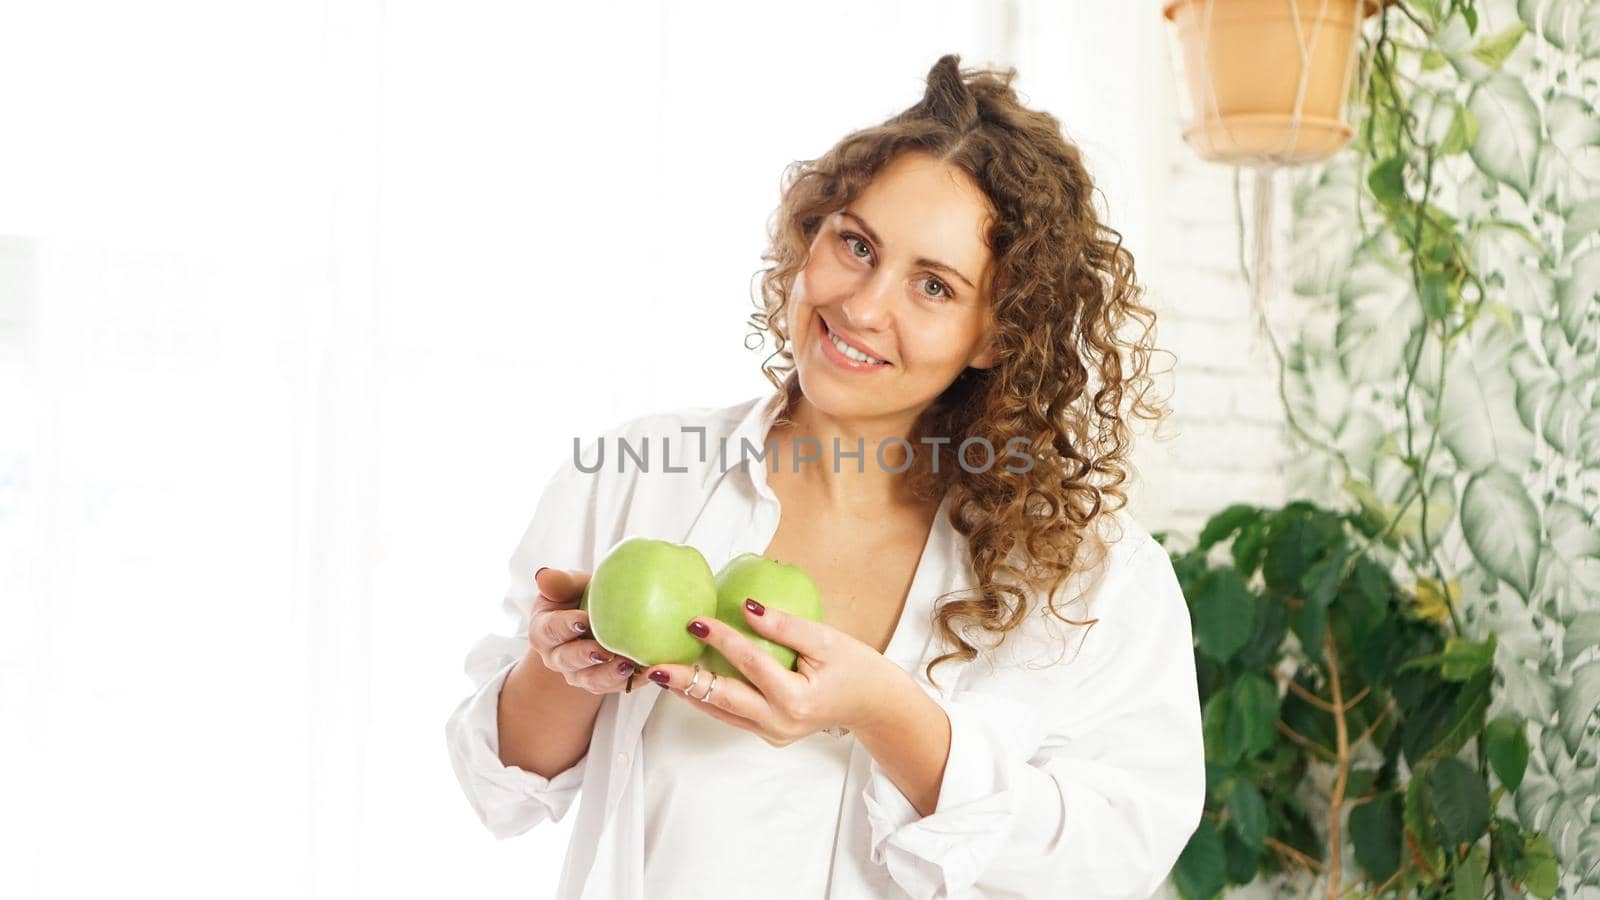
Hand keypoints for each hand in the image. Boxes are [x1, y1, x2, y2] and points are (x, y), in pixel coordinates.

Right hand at [527, 567, 640, 693]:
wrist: (595, 618)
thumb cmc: (580, 597)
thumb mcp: (570, 585)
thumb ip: (560, 582)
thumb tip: (543, 575)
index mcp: (544, 631)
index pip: (550, 629)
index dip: (565, 626)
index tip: (583, 620)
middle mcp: (557, 656)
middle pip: (567, 659)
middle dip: (586, 655)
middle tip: (605, 650)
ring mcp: (578, 673)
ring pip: (590, 679)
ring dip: (609, 674)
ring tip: (628, 665)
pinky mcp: (600, 683)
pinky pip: (614, 686)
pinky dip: (632, 681)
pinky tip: (648, 671)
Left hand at [642, 597, 914, 745]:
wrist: (873, 705)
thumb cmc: (855, 666)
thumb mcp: (827, 639)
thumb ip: (785, 625)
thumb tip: (745, 605)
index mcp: (796, 699)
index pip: (750, 664)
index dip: (722, 639)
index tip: (694, 620)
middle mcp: (779, 722)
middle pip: (722, 699)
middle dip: (685, 682)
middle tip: (653, 666)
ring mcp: (772, 733)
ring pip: (720, 711)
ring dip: (689, 692)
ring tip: (658, 673)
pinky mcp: (768, 734)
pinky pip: (730, 715)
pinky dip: (708, 697)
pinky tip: (687, 680)